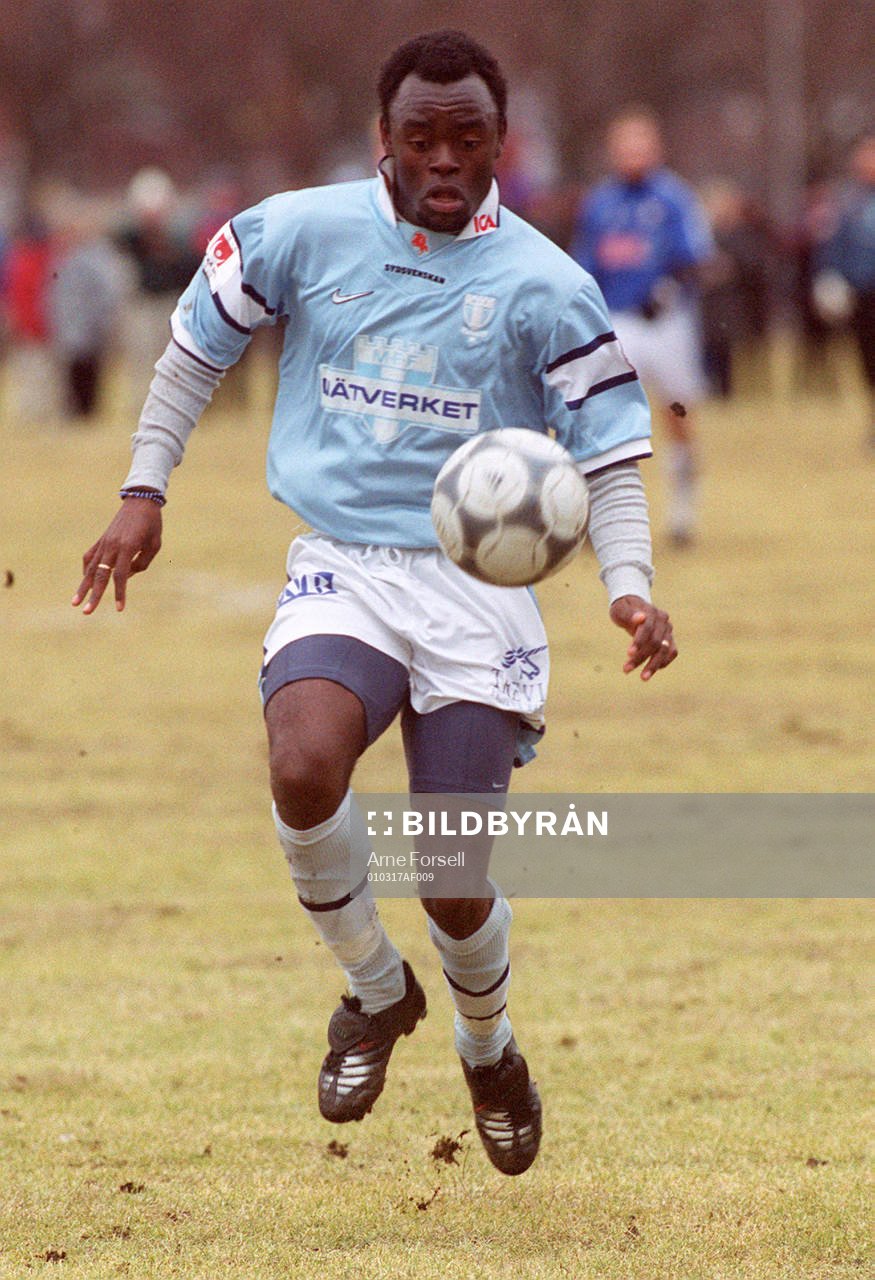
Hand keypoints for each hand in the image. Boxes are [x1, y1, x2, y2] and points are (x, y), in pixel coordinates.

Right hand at [72, 499, 162, 614]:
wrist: (140, 501)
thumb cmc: (152, 524)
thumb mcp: (154, 545)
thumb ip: (142, 563)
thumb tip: (126, 576)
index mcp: (128, 546)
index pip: (121, 575)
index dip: (119, 593)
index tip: (119, 609)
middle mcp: (112, 545)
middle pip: (100, 575)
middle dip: (93, 595)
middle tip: (87, 612)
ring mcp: (104, 542)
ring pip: (90, 568)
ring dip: (82, 586)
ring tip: (75, 602)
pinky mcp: (101, 540)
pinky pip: (90, 556)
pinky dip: (86, 569)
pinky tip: (84, 580)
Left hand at [609, 594, 676, 680]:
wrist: (635, 607)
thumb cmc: (624, 609)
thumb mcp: (621, 609)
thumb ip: (629, 614)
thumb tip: (641, 618)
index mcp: (651, 612)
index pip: (647, 628)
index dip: (639, 641)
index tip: (628, 654)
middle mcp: (663, 621)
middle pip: (656, 642)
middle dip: (641, 657)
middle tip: (626, 669)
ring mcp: (668, 630)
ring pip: (666, 650)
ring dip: (654, 665)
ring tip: (643, 678)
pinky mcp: (670, 639)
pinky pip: (672, 653)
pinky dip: (663, 662)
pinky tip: (649, 671)